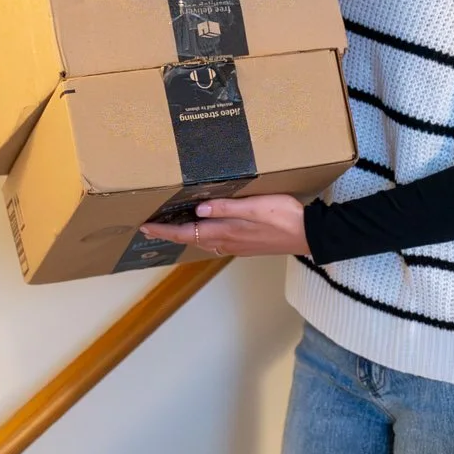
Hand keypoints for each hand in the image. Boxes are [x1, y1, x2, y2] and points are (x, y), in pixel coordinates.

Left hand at [139, 194, 308, 257]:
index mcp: (226, 231)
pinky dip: (203, 234)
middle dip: (170, 232)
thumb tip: (198, 208)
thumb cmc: (284, 217)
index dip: (163, 230)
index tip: (144, 226)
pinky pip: (216, 241)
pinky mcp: (246, 244)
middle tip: (153, 224)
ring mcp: (237, 245)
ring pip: (203, 241)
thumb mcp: (255, 207)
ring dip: (186, 234)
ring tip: (174, 224)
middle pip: (191, 239)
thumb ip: (226, 207)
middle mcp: (227, 242)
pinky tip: (205, 226)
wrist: (309, 234)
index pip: (185, 233)